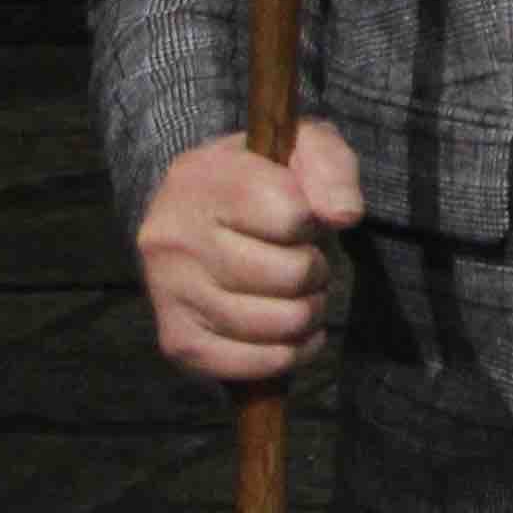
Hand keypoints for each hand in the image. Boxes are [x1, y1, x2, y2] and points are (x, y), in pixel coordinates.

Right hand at [135, 121, 365, 385]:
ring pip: (279, 323)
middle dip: (315, 270)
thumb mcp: (300, 148)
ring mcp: (169, 293)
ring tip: (297, 293)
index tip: (299, 219)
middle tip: (302, 261)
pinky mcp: (177, 340)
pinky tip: (293, 334)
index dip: (312, 221)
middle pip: (290, 275)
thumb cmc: (261, 180)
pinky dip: (288, 355)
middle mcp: (173, 238)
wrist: (197, 214)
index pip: (291, 214)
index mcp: (199, 179)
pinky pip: (251, 365)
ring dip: (308, 312)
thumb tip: (343, 215)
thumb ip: (330, 166)